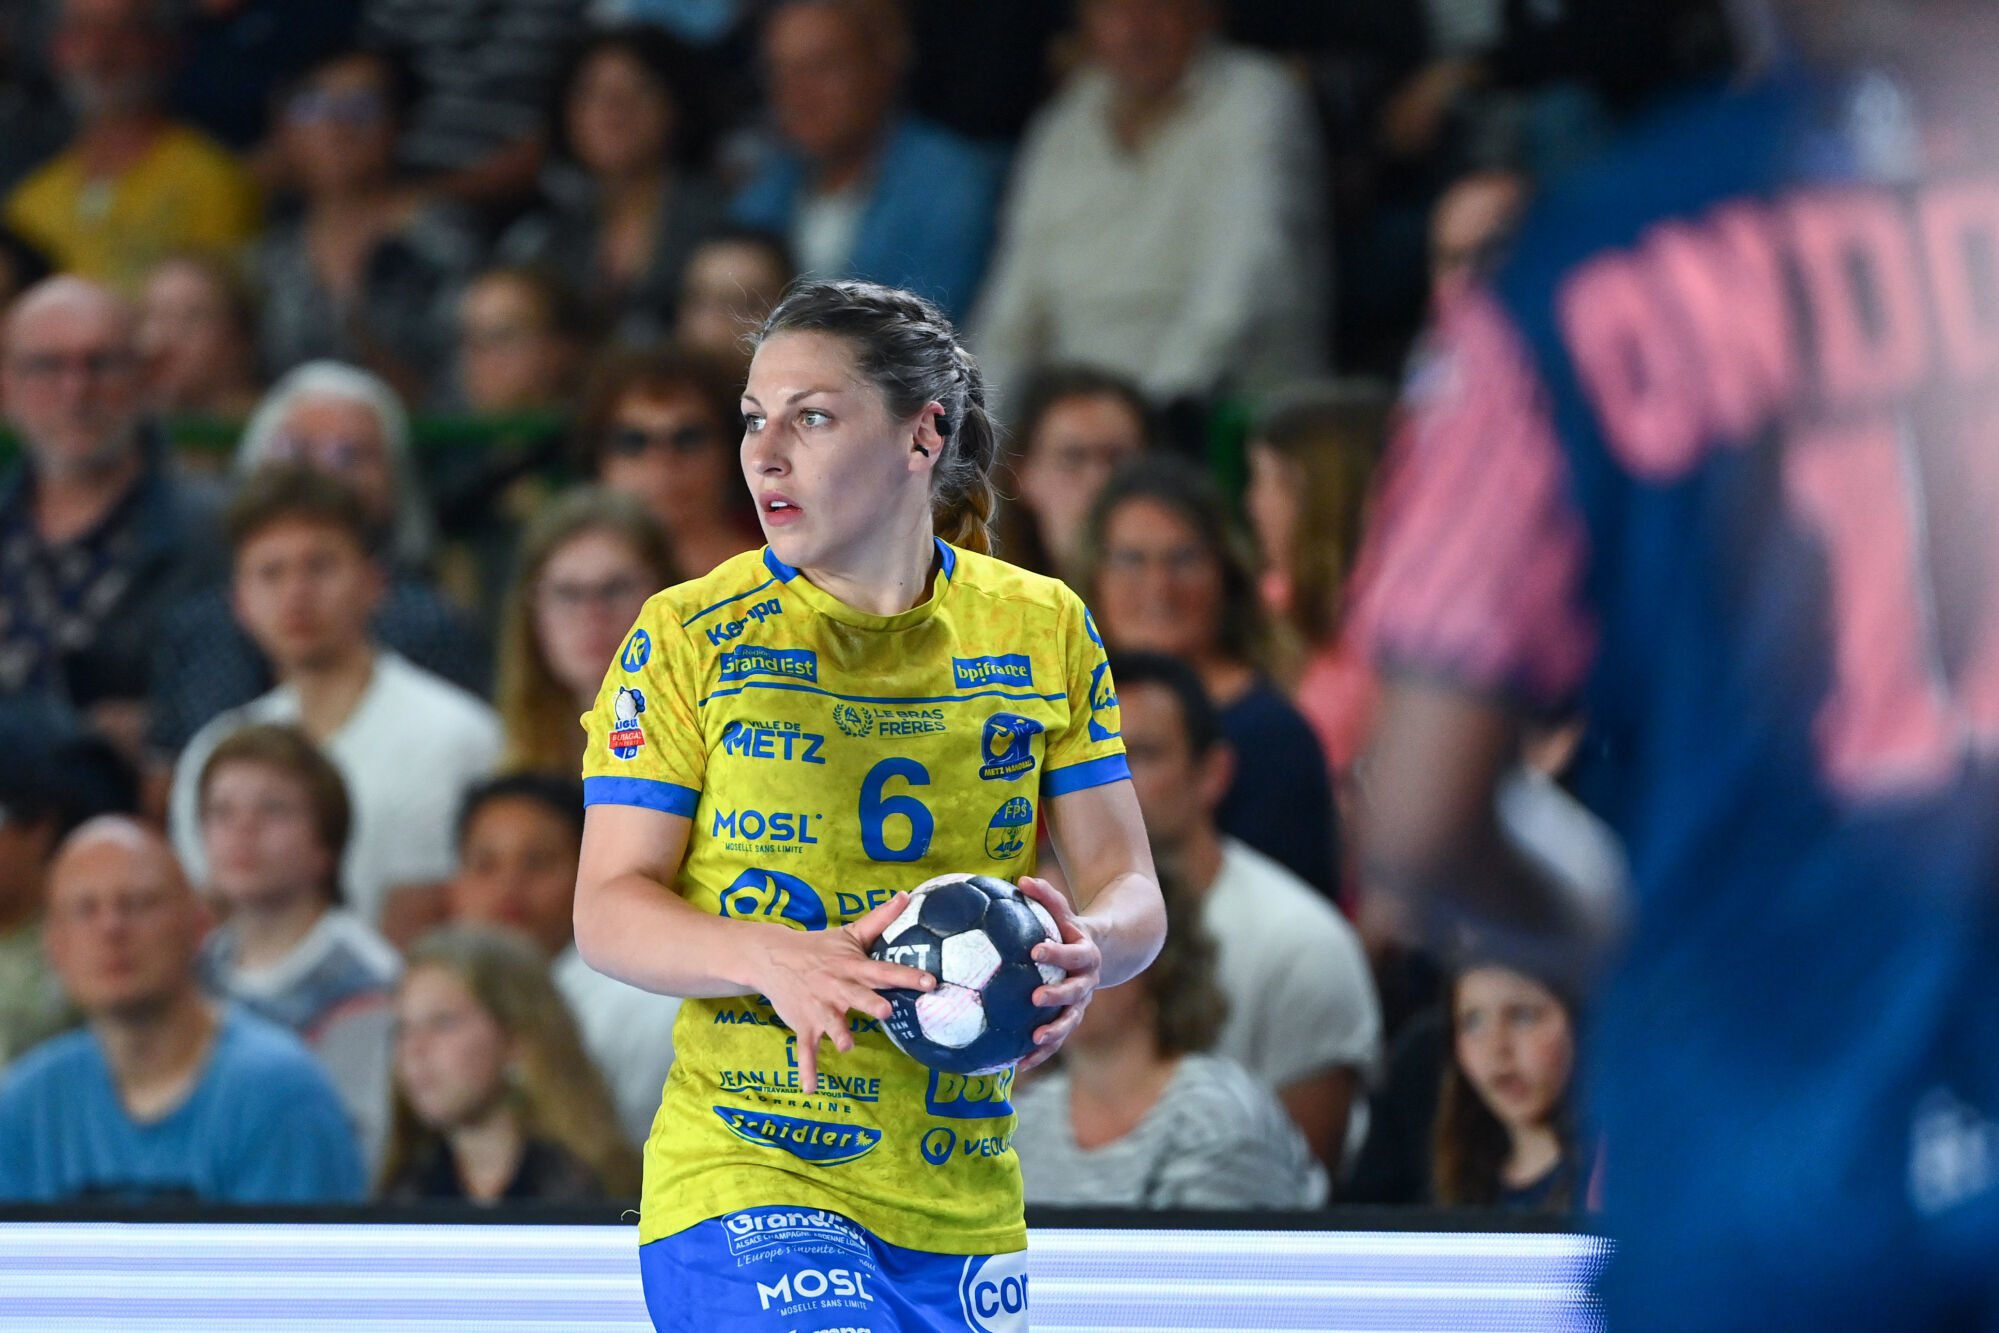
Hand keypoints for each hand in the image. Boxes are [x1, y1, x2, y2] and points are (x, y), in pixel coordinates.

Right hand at [749, 893, 933, 1093]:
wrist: (773, 957)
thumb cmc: (820, 947)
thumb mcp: (849, 932)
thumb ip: (880, 919)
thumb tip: (906, 895)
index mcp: (853, 967)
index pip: (884, 971)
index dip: (906, 976)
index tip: (930, 982)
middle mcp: (837, 987)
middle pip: (857, 996)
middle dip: (870, 1004)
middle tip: (885, 1012)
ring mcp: (819, 1008)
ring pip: (831, 1023)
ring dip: (838, 1033)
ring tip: (847, 1045)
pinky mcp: (804, 1025)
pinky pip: (805, 1050)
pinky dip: (807, 1069)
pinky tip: (812, 1089)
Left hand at [1015, 876, 1101, 1073]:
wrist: (1105, 952)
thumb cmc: (1072, 929)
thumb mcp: (1064, 912)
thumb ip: (1046, 897)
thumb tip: (1021, 881)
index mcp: (1085, 954)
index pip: (1071, 953)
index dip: (1056, 952)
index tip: (1036, 950)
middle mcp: (1088, 982)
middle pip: (1075, 991)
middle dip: (1057, 996)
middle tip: (1035, 998)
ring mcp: (1081, 1003)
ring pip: (1070, 1022)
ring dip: (1054, 1033)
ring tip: (1034, 1041)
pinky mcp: (1071, 1019)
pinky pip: (1057, 1039)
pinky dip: (1040, 1053)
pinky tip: (1019, 1066)